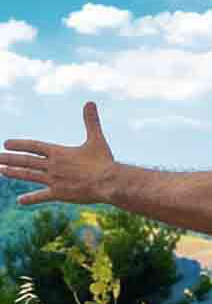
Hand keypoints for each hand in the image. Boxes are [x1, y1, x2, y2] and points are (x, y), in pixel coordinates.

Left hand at [1, 101, 115, 205]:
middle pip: (26, 160)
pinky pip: (41, 196)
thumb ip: (91, 121)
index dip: (19, 144)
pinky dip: (30, 198)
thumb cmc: (104, 161)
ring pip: (29, 175)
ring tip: (1, 171)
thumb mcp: (96, 139)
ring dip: (13, 172)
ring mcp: (54, 180)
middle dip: (9, 158)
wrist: (108, 181)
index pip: (34, 146)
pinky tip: (20, 200)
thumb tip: (90, 102)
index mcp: (59, 151)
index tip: (6, 143)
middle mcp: (52, 165)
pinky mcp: (59, 193)